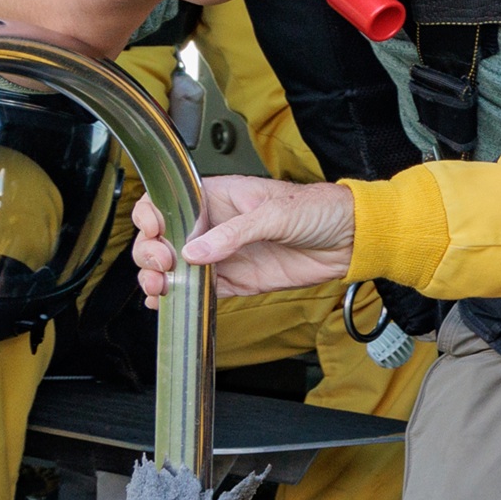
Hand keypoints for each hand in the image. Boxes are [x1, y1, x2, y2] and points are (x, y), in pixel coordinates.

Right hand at [132, 176, 357, 303]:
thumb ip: (234, 232)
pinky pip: (199, 290)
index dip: (152, 215)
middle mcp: (214, 225)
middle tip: (163, 264)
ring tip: (160, 287)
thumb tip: (195, 251)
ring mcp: (222, 254)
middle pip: (163, 237)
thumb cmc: (319, 210)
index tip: (155, 230)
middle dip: (151, 252)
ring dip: (158, 277)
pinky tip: (168, 303)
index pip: (168, 201)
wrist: (350, 241)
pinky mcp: (235, 280)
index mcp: (219, 196)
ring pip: (174, 267)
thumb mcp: (275, 213)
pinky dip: (180, 298)